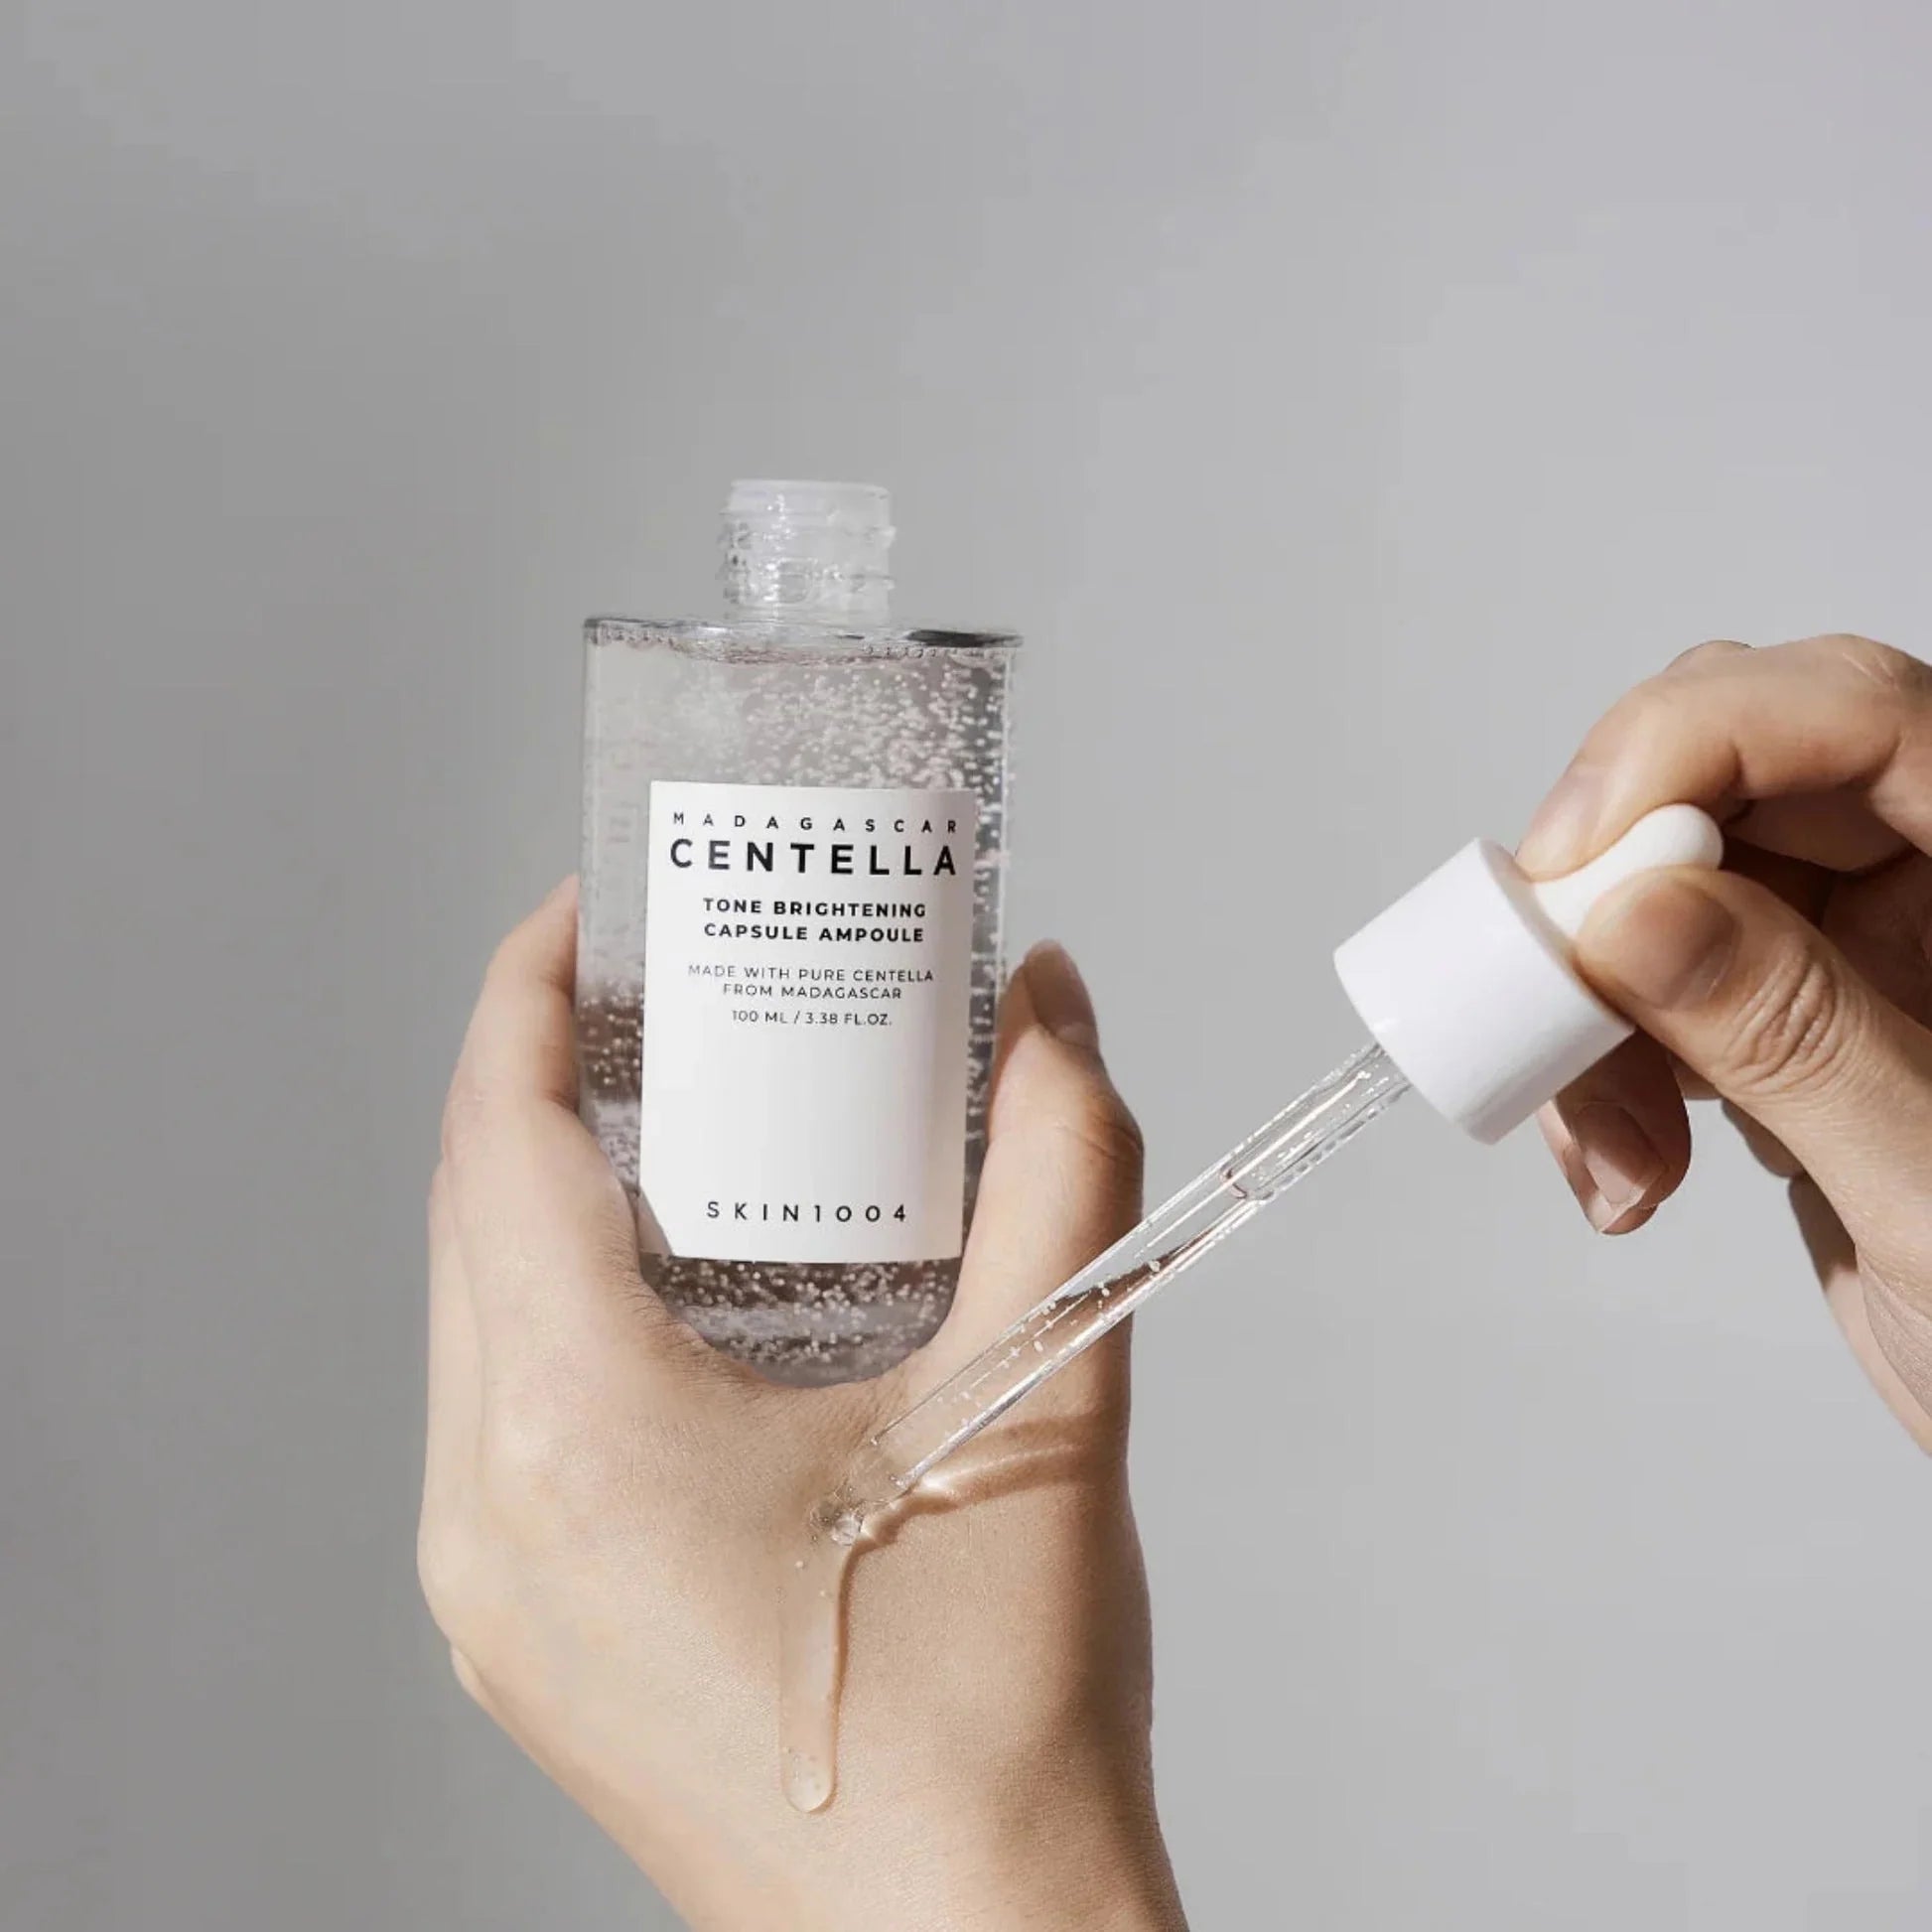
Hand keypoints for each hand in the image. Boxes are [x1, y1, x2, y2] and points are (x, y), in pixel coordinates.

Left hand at [418, 883, 1186, 1930]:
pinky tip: (692, 1295)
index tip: (593, 913)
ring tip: (692, 1129)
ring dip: (557, 1197)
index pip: (495, 1140)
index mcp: (575, 1435)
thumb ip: (1061, 1169)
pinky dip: (568, 1312)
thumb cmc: (988, 1723)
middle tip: (675, 1004)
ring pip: (478, 1318)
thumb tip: (1052, 1013)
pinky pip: (503, 1415)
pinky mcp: (529, 1637)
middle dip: (553, 1080)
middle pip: (470, 1215)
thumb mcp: (1042, 1401)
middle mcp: (488, 1512)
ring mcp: (491, 1591)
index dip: (531, 995)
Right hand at [1519, 635, 1931, 1449]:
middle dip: (1616, 888)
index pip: (1853, 714)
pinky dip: (1602, 1063)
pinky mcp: (1791, 1013)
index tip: (1577, 865)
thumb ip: (1796, 1037)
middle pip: (1733, 778)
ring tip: (1619, 1149)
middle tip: (1561, 1001)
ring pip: (1665, 884)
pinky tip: (1632, 1162)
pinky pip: (1652, 980)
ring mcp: (1863, 945)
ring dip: (1593, 1009)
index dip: (1694, 746)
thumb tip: (1637, 910)